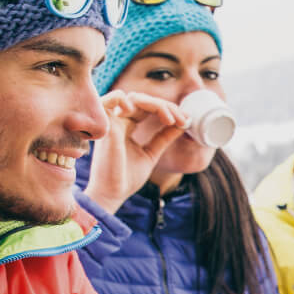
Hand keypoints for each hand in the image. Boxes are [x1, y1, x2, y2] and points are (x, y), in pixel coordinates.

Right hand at [83, 91, 188, 213]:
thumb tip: (183, 123)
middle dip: (167, 107)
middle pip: (144, 101)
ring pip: (135, 98)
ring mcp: (111, 121)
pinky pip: (113, 99)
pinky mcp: (107, 125)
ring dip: (157, 104)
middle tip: (183, 120)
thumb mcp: (151, 153)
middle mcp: (118, 121)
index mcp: (127, 126)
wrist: (113, 195)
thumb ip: (164, 137)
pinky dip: (131, 99)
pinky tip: (148, 112)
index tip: (186, 122)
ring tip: (171, 119)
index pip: (148, 108)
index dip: (168, 111)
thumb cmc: (127, 178)